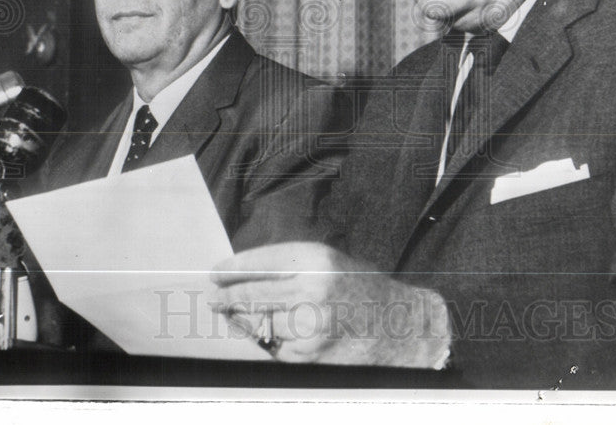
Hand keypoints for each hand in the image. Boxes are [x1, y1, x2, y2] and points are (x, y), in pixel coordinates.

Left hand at [210, 241, 450, 367]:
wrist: (401, 327)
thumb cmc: (363, 290)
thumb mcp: (332, 262)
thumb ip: (292, 266)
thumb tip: (243, 274)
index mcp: (316, 259)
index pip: (259, 263)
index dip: (232, 269)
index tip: (216, 274)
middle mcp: (312, 290)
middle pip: (251, 294)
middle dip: (227, 297)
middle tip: (213, 298)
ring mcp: (310, 326)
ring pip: (258, 324)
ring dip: (244, 321)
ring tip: (235, 315)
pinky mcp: (310, 355)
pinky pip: (274, 348)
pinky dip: (267, 342)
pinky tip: (267, 334)